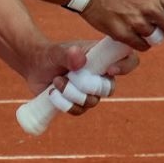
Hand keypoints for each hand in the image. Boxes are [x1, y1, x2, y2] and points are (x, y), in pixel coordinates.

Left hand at [22, 40, 141, 115]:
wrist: (34, 66)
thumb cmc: (49, 54)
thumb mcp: (56, 51)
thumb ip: (68, 54)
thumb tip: (80, 59)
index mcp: (103, 56)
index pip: (129, 60)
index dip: (126, 66)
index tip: (108, 70)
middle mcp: (101, 74)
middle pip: (110, 89)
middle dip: (88, 87)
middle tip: (70, 77)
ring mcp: (90, 90)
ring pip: (92, 101)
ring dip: (72, 94)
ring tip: (57, 82)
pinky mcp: (78, 103)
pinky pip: (79, 111)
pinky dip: (64, 104)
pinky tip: (53, 93)